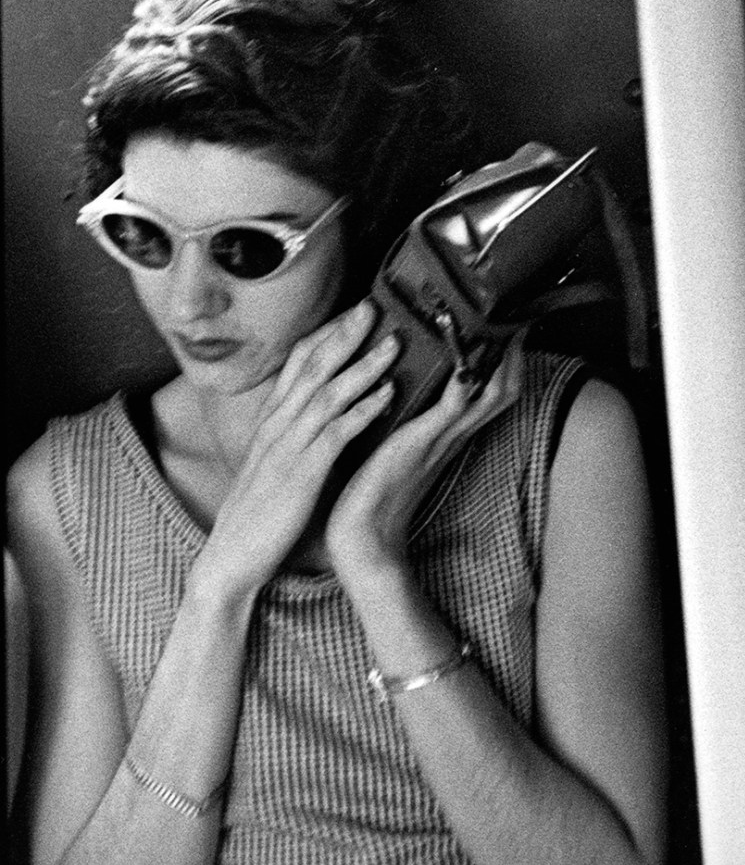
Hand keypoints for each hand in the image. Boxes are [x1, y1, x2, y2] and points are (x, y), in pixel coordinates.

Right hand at [198, 299, 397, 600]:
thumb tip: (327, 413)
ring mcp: (288, 447)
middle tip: (374, 304)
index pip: (298, 362)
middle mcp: (278, 425)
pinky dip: (363, 410)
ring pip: (328, 393)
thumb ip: (297, 434)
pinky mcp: (301, 474)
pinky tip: (388, 395)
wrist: (230, 560)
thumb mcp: (276, 462)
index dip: (326, 332)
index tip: (353, 309)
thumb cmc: (259, 513)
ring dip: (364, 365)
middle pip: (314, 366)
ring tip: (394, 343)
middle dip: (345, 333)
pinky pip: (336, 433)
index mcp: (272, 420)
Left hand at [325, 336, 526, 581]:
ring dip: (497, 356)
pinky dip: (461, 381)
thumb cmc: (371, 491)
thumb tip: (406, 382)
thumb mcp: (399, 446)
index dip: (508, 358)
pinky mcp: (418, 443)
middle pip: (505, 387)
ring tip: (496, 320)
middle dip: (514, 349)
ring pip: (490, 393)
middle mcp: (454, 434)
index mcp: (451, 433)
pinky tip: (463, 359)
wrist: (360, 541)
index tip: (509, 322)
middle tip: (514, 312)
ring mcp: (441, 439)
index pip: (495, 389)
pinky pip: (450, 409)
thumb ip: (412, 418)